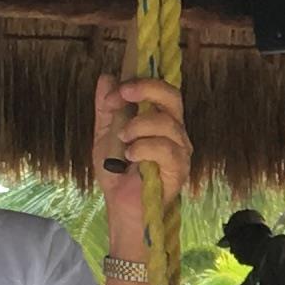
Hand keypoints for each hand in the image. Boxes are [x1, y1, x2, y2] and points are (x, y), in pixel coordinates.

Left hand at [93, 74, 191, 235]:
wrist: (120, 207)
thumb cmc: (117, 174)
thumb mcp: (105, 133)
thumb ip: (106, 108)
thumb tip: (107, 77)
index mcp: (160, 120)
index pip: (161, 90)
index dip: (139, 83)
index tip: (114, 92)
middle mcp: (175, 131)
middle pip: (173, 96)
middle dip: (147, 89)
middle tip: (123, 95)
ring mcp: (180, 150)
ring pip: (167, 123)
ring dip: (138, 126)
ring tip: (123, 140)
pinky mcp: (179, 169)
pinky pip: (166, 149)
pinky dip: (144, 148)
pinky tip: (130, 156)